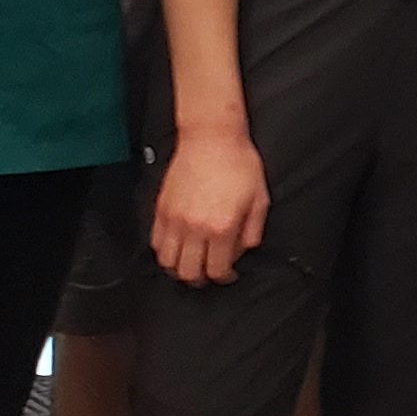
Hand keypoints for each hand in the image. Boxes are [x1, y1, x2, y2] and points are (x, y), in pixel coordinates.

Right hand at [149, 127, 267, 286]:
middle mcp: (195, 227)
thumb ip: (253, 230)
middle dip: (200, 279)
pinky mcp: (162, 208)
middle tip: (208, 274)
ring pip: (167, 261)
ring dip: (179, 268)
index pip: (217, 269)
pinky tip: (177, 245)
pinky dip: (164, 250)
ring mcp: (175, 218)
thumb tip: (244, 250)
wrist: (212, 136)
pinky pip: (156, 241)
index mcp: (222, 227)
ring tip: (190, 263)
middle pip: (188, 272)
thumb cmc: (238, 162)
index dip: (224, 277)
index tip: (229, 273)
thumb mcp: (260, 198)